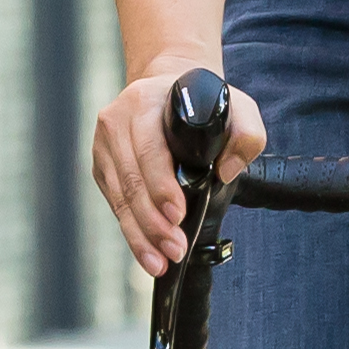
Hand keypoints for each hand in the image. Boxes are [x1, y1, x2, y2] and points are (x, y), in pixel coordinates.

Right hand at [94, 60, 262, 280]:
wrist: (166, 86)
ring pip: (120, 198)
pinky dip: (131, 231)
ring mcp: (105, 146)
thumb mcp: (238, 107)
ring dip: (140, 235)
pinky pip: (115, 204)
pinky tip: (147, 253)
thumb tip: (227, 172)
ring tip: (161, 261)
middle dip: (153, 222)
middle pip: (131, 180)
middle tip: (175, 249)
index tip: (178, 215)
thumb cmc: (203, 101)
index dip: (161, 185)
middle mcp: (117, 122)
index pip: (149, 149)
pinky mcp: (102, 167)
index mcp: (145, 103)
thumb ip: (247, 135)